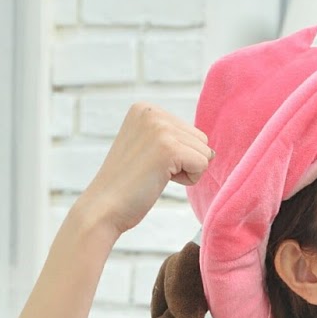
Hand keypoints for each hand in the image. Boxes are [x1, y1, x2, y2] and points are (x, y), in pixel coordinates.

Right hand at [82, 102, 213, 237]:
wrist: (103, 208)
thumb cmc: (127, 186)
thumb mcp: (147, 148)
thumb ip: (172, 139)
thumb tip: (213, 152)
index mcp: (145, 109)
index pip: (190, 131)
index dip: (176, 155)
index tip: (148, 163)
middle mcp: (152, 113)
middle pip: (201, 139)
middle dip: (184, 162)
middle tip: (152, 172)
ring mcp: (160, 129)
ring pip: (204, 152)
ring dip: (186, 171)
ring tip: (155, 176)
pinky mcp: (169, 148)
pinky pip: (203, 165)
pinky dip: (189, 180)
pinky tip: (161, 181)